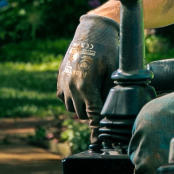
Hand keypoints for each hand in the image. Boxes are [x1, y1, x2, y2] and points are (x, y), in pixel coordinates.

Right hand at [57, 15, 119, 138]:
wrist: (91, 32)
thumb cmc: (108, 50)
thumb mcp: (115, 71)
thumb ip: (111, 93)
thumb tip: (112, 111)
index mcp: (86, 85)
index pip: (92, 114)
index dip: (96, 128)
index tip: (97, 141)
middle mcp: (71, 86)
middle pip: (83, 114)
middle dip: (94, 113)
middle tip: (104, 105)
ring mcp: (63, 83)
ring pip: (72, 108)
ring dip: (83, 107)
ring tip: (95, 94)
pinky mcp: (59, 79)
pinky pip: (64, 99)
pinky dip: (73, 99)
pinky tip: (84, 90)